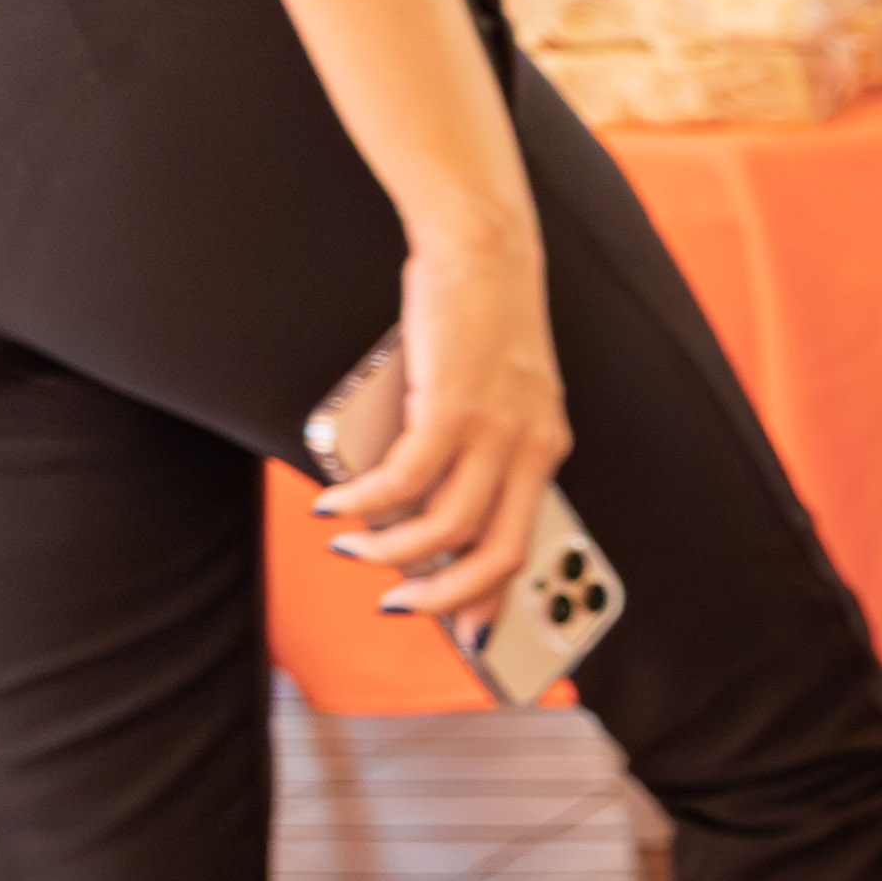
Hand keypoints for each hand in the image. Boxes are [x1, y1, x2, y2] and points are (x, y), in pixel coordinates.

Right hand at [314, 206, 568, 627]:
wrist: (483, 246)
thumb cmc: (473, 321)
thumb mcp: (484, 393)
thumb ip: (463, 448)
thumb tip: (407, 506)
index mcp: (545, 448)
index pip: (533, 544)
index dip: (500, 596)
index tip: (474, 634)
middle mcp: (532, 445)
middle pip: (497, 553)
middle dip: (447, 597)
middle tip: (400, 608)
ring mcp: (497, 427)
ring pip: (447, 525)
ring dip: (392, 552)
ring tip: (353, 553)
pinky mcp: (454, 402)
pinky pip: (407, 477)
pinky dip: (368, 502)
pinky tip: (336, 505)